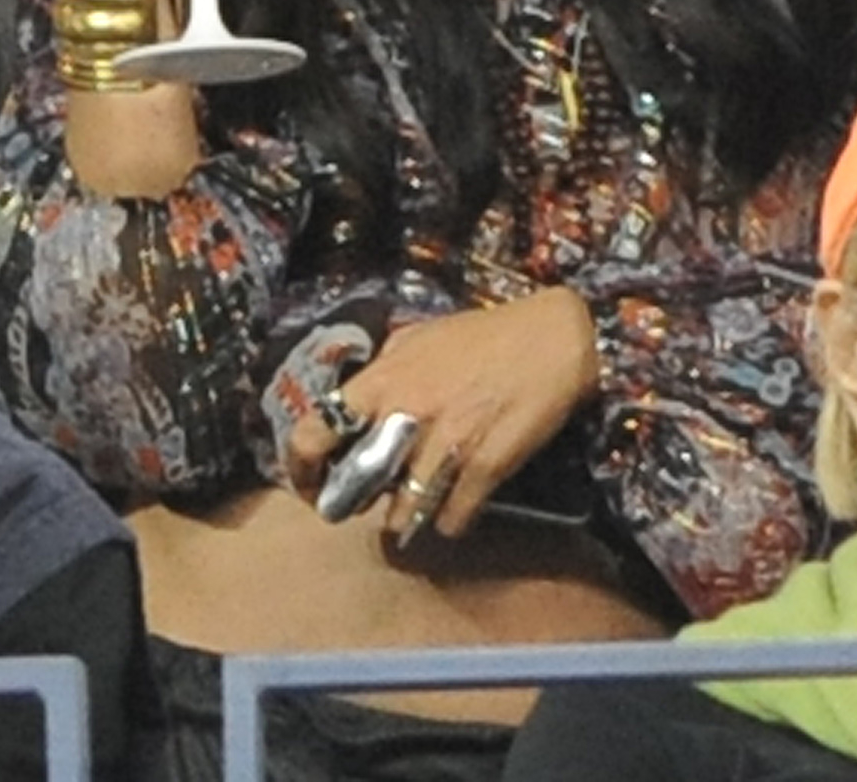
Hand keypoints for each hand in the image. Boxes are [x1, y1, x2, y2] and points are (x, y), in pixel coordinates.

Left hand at [283, 291, 599, 554]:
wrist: (556, 336)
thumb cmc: (485, 334)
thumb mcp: (419, 337)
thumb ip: (382, 369)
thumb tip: (352, 400)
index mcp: (383, 380)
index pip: (312, 432)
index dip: (301, 469)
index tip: (311, 483)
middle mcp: (407, 413)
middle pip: (351, 487)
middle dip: (350, 504)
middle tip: (360, 503)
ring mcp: (447, 444)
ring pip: (400, 514)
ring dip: (403, 517)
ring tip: (413, 506)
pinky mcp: (486, 467)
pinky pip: (451, 519)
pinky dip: (450, 521)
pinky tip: (456, 506)